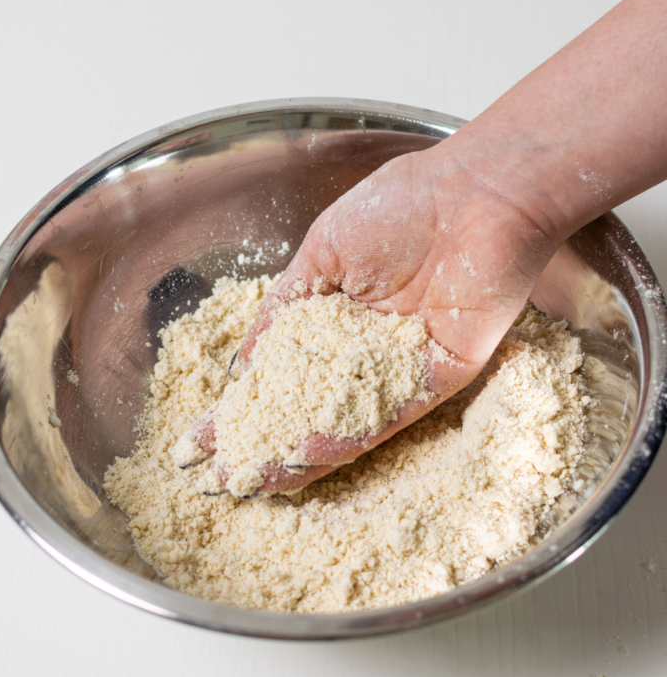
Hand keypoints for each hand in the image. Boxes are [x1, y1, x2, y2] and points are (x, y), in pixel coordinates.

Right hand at [176, 144, 565, 495]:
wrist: (475, 195)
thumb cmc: (397, 207)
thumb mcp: (319, 253)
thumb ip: (283, 310)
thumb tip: (242, 363)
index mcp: (331, 317)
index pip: (278, 372)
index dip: (242, 405)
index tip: (201, 437)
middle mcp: (361, 350)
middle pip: (305, 407)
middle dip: (262, 440)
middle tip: (221, 476)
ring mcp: (397, 369)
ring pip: (341, 422)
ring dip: (296, 455)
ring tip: (252, 482)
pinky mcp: (436, 380)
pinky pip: (387, 418)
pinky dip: (345, 439)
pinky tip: (303, 460)